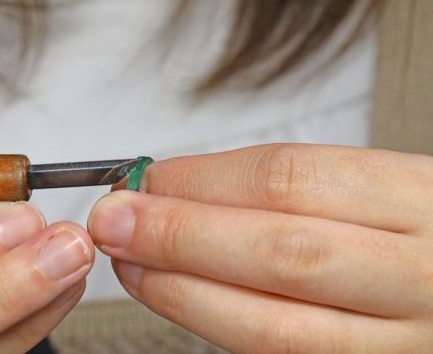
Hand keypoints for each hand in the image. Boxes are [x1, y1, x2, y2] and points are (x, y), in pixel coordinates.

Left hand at [89, 144, 432, 352]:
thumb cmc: (420, 229)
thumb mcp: (379, 186)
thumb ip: (289, 187)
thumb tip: (176, 187)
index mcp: (422, 204)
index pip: (290, 181)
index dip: (202, 182)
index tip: (148, 180)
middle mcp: (422, 279)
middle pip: (279, 254)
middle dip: (179, 236)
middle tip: (115, 221)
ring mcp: (402, 346)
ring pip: (275, 328)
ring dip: (183, 293)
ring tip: (132, 265)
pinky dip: (220, 328)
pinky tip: (183, 299)